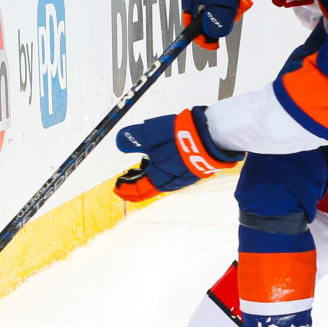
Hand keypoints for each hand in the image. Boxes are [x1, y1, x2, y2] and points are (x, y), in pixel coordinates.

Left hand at [113, 107, 243, 202]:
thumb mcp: (148, 135)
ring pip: (163, 182)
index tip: (118, 187)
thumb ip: (132, 139)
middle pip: (150, 189)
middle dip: (137, 185)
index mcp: (157, 179)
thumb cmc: (178, 138)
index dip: (125, 190)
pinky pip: (176, 174)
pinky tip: (166, 160)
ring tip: (145, 167)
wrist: (210, 137)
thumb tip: (120, 142)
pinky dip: (165, 171)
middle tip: (128, 178)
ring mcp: (185, 177)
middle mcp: (171, 183)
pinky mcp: (196, 169)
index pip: (137, 191)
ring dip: (151, 178)